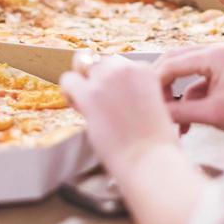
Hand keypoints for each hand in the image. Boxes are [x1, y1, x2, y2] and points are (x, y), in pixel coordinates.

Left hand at [60, 53, 179, 172]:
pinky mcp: (90, 95)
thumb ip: (133, 91)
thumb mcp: (153, 105)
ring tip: (89, 106)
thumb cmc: (154, 143)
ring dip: (83, 84)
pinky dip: (69, 93)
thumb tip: (110, 91)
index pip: (120, 64)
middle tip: (101, 103)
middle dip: (97, 79)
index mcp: (145, 70)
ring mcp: (107, 79)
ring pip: (83, 67)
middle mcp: (125, 68)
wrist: (151, 160)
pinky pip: (68, 80)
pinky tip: (79, 108)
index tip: (116, 99)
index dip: (114, 82)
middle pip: (100, 62)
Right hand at [153, 46, 223, 137]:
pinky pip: (196, 85)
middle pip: (175, 62)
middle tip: (151, 106)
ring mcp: (221, 63)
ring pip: (184, 75)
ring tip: (172, 121)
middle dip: (163, 86)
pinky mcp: (223, 76)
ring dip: (176, 97)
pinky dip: (188, 101)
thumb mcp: (213, 114)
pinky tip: (186, 124)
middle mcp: (217, 52)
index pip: (173, 63)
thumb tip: (154, 114)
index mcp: (216, 55)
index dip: (155, 82)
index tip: (143, 102)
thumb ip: (180, 111)